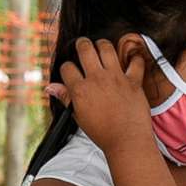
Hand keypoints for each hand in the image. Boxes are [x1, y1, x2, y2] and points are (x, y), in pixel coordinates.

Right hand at [47, 37, 154, 157]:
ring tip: (101, 46)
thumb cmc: (102, 133)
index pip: (67, 68)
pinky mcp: (134, 81)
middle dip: (81, 44)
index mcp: (80, 90)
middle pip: (85, 49)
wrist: (127, 141)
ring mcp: (116, 78)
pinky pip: (135, 62)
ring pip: (107, 48)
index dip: (66, 67)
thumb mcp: (79, 116)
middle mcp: (97, 79)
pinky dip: (134, 58)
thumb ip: (65, 98)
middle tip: (82, 44)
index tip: (70, 71)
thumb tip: (50, 87)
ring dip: (103, 44)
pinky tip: (131, 58)